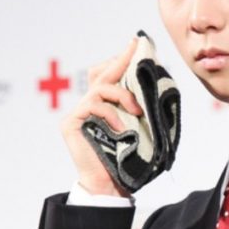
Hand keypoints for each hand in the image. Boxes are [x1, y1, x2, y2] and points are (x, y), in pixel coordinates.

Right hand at [60, 38, 144, 196]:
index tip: (137, 44)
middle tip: (136, 49)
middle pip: (102, 74)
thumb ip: (140, 108)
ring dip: (123, 96)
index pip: (109, 76)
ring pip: (101, 88)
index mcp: (104, 107)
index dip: (121, 59)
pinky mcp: (70, 123)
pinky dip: (111, 114)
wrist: (110, 184)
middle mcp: (89, 107)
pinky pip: (93, 106)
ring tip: (138, 110)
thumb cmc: (127, 160)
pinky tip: (121, 127)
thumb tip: (158, 86)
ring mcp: (78, 114)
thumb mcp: (139, 128)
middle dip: (121, 60)